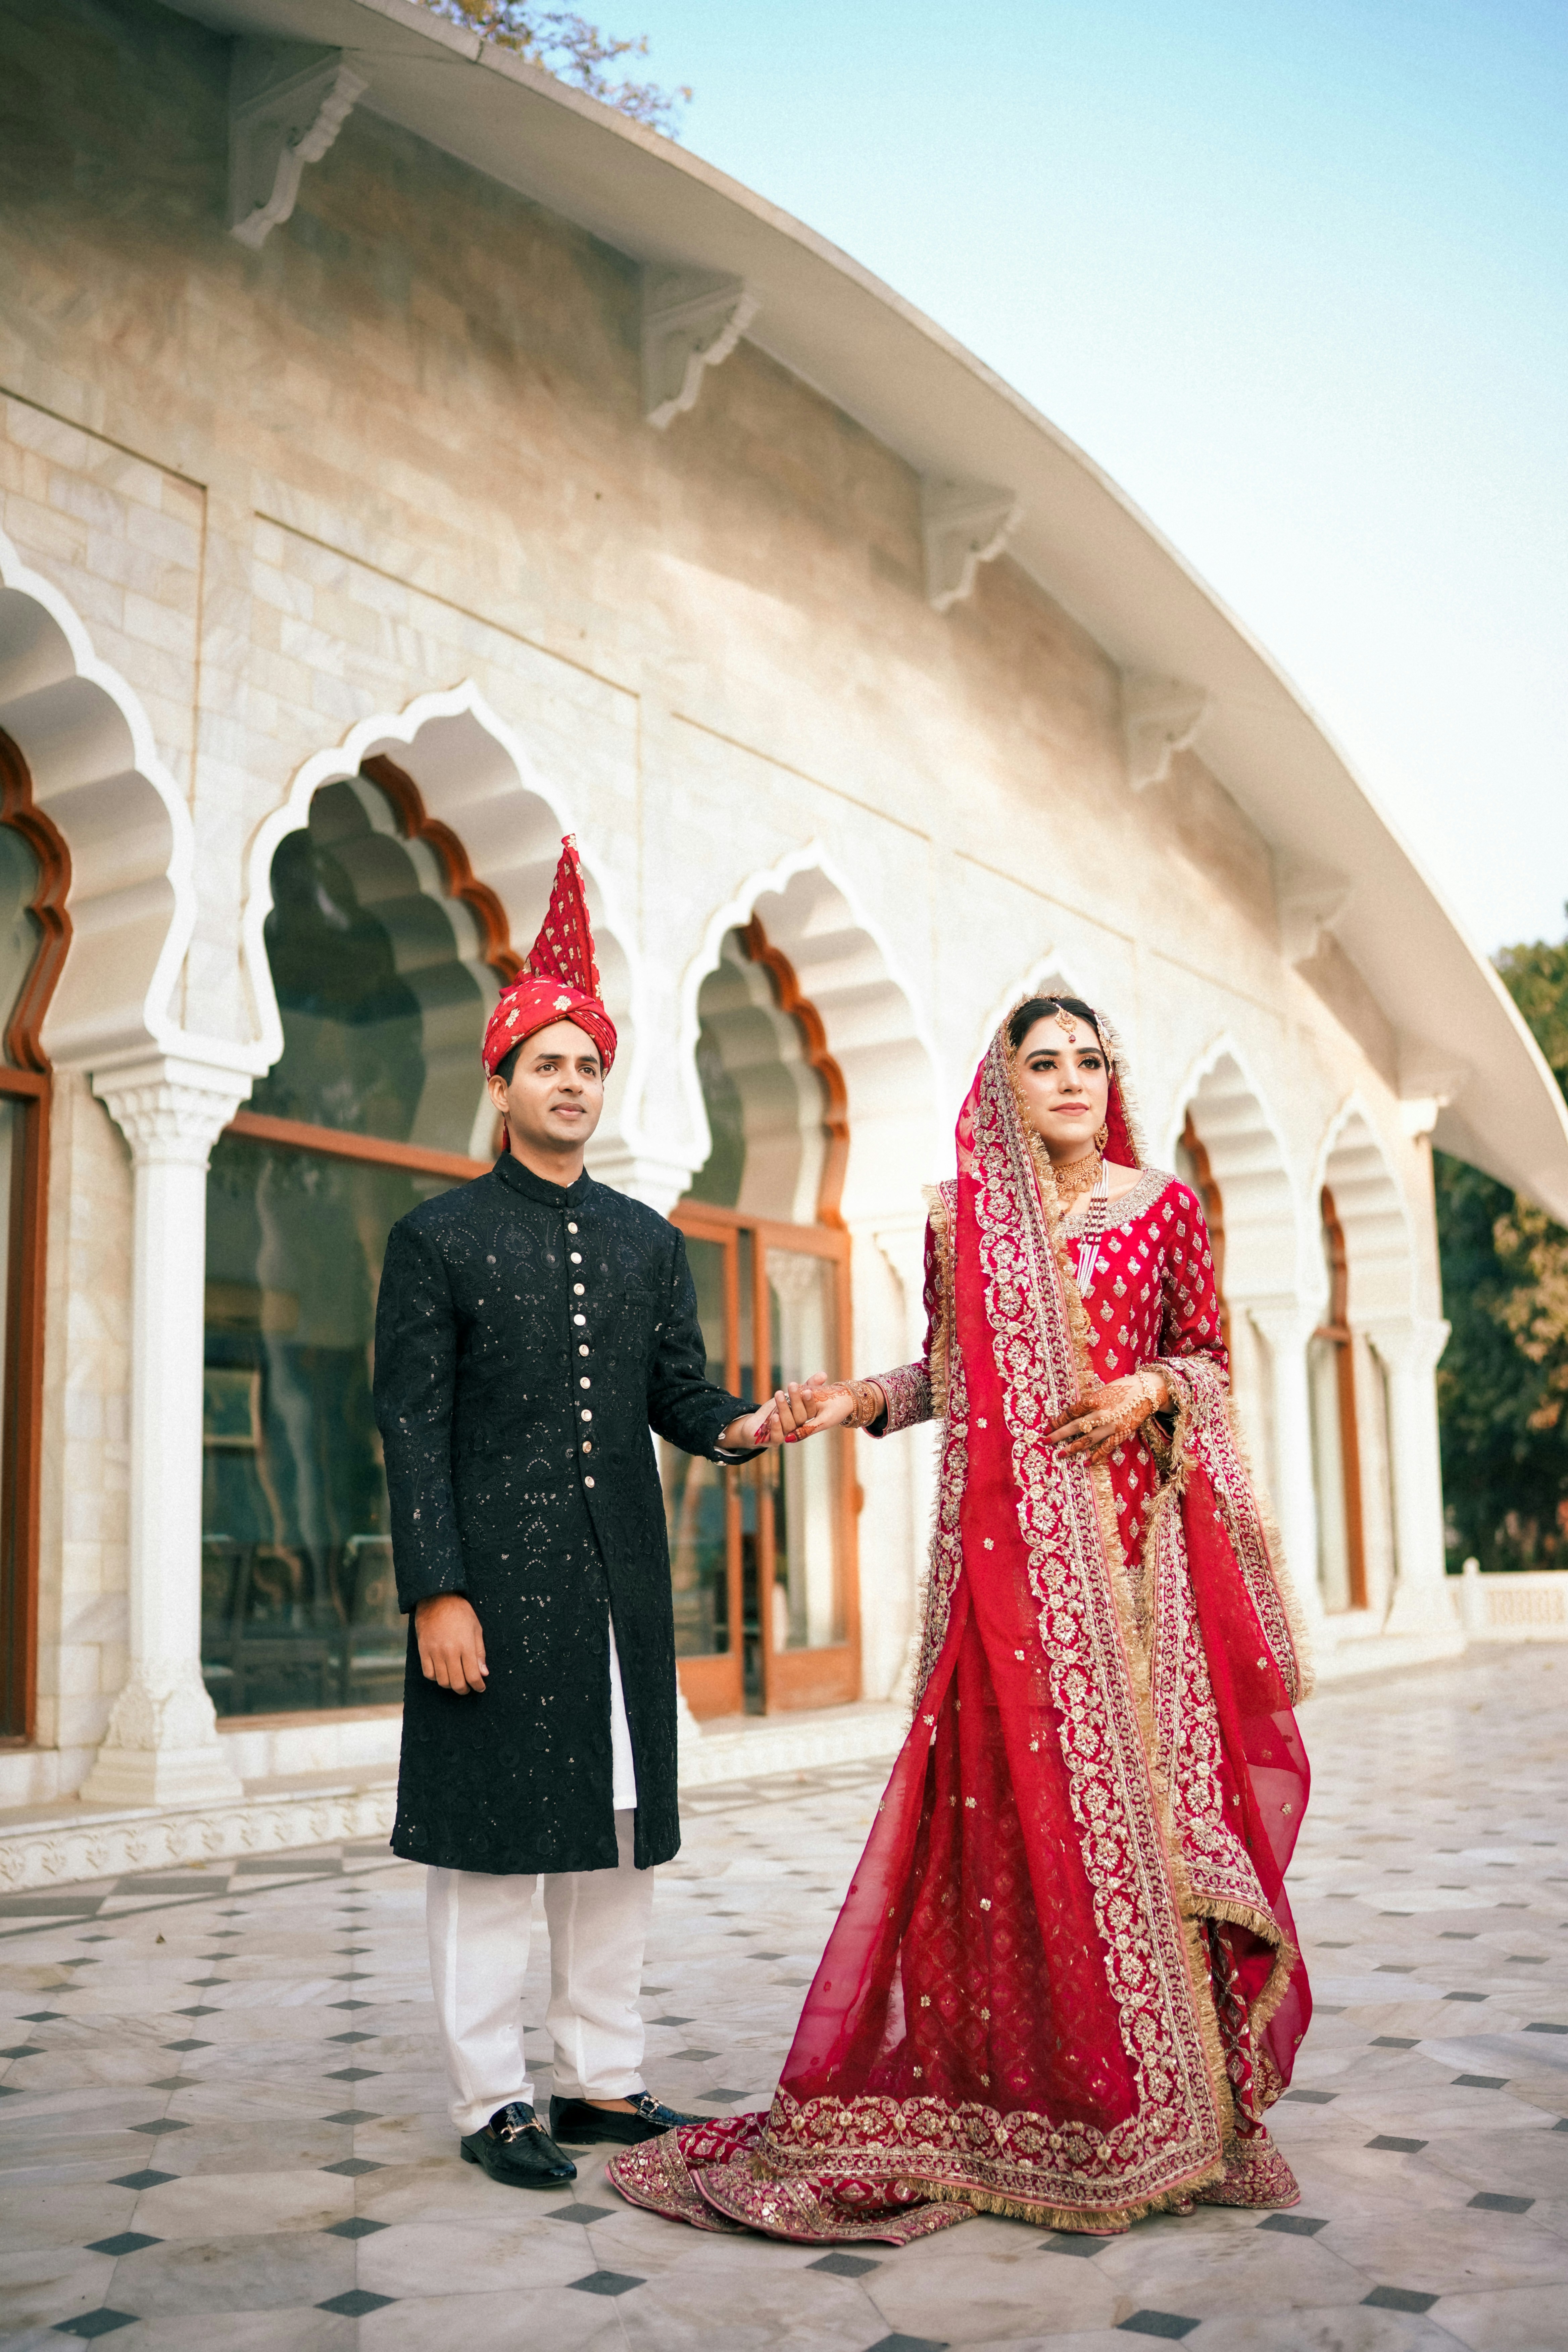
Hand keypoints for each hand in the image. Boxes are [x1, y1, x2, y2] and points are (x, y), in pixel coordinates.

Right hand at [414, 1593, 487, 1693]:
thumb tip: (483, 1673)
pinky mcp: (423, 1651)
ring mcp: (435, 1652)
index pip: (473, 1676)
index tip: (480, 1688)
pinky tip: (442, 1673)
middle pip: (457, 1683)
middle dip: (465, 1689)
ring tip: (456, 1681)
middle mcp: (449, 1652)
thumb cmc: (460, 1612)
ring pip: (442, 1681)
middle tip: (468, 1688)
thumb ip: (480, 1652)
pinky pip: (428, 1674)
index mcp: (465, 1646)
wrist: (436, 1599)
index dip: (478, 1686)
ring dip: (451, 1685)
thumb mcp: (476, 1628)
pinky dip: (436, 1678)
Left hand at [723, 1375, 837, 1449]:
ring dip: (784, 1408)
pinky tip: (775, 1416)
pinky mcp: (774, 1441)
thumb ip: (808, 1385)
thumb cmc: (778, 1407)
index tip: (807, 1390)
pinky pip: (777, 1437)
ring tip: (779, 1394)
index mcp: (804, 1417)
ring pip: (789, 1424)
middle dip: (796, 1400)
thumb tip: (823, 1374)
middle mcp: (797, 1428)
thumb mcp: (794, 1393)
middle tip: (793, 1385)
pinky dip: (776, 1427)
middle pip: (800, 1417)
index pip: (810, 1411)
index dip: (809, 1401)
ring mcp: (786, 1435)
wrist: (755, 1425)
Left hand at [1047, 1370, 1166, 1461]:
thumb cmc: (1123, 1387)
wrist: (1147, 1390)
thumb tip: (1075, 1414)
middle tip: (1044, 1441)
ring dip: (1072, 1448)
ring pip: (1087, 1439)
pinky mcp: (1121, 1433)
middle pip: (1074, 1426)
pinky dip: (1096, 1456)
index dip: (1058, 1420)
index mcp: (1094, 1400)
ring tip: (1059, 1454)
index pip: (1071, 1412)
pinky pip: (1106, 1447)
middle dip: (1058, 1434)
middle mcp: (1100, 1414)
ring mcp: (1111, 1425)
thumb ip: (1089, 1403)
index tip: (1047, 1426)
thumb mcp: (1102, 1391)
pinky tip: (1086, 1463)